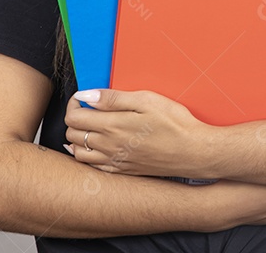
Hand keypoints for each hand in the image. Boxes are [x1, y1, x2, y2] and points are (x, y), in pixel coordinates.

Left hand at [64, 88, 215, 178]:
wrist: (193, 152)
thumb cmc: (174, 123)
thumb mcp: (146, 100)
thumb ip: (113, 98)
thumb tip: (86, 95)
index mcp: (112, 126)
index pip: (73, 117)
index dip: (73, 104)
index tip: (83, 98)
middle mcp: (108, 146)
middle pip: (72, 134)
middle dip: (75, 119)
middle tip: (87, 109)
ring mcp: (114, 161)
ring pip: (78, 153)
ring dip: (77, 138)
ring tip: (89, 127)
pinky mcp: (123, 170)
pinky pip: (93, 167)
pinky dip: (86, 156)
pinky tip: (94, 148)